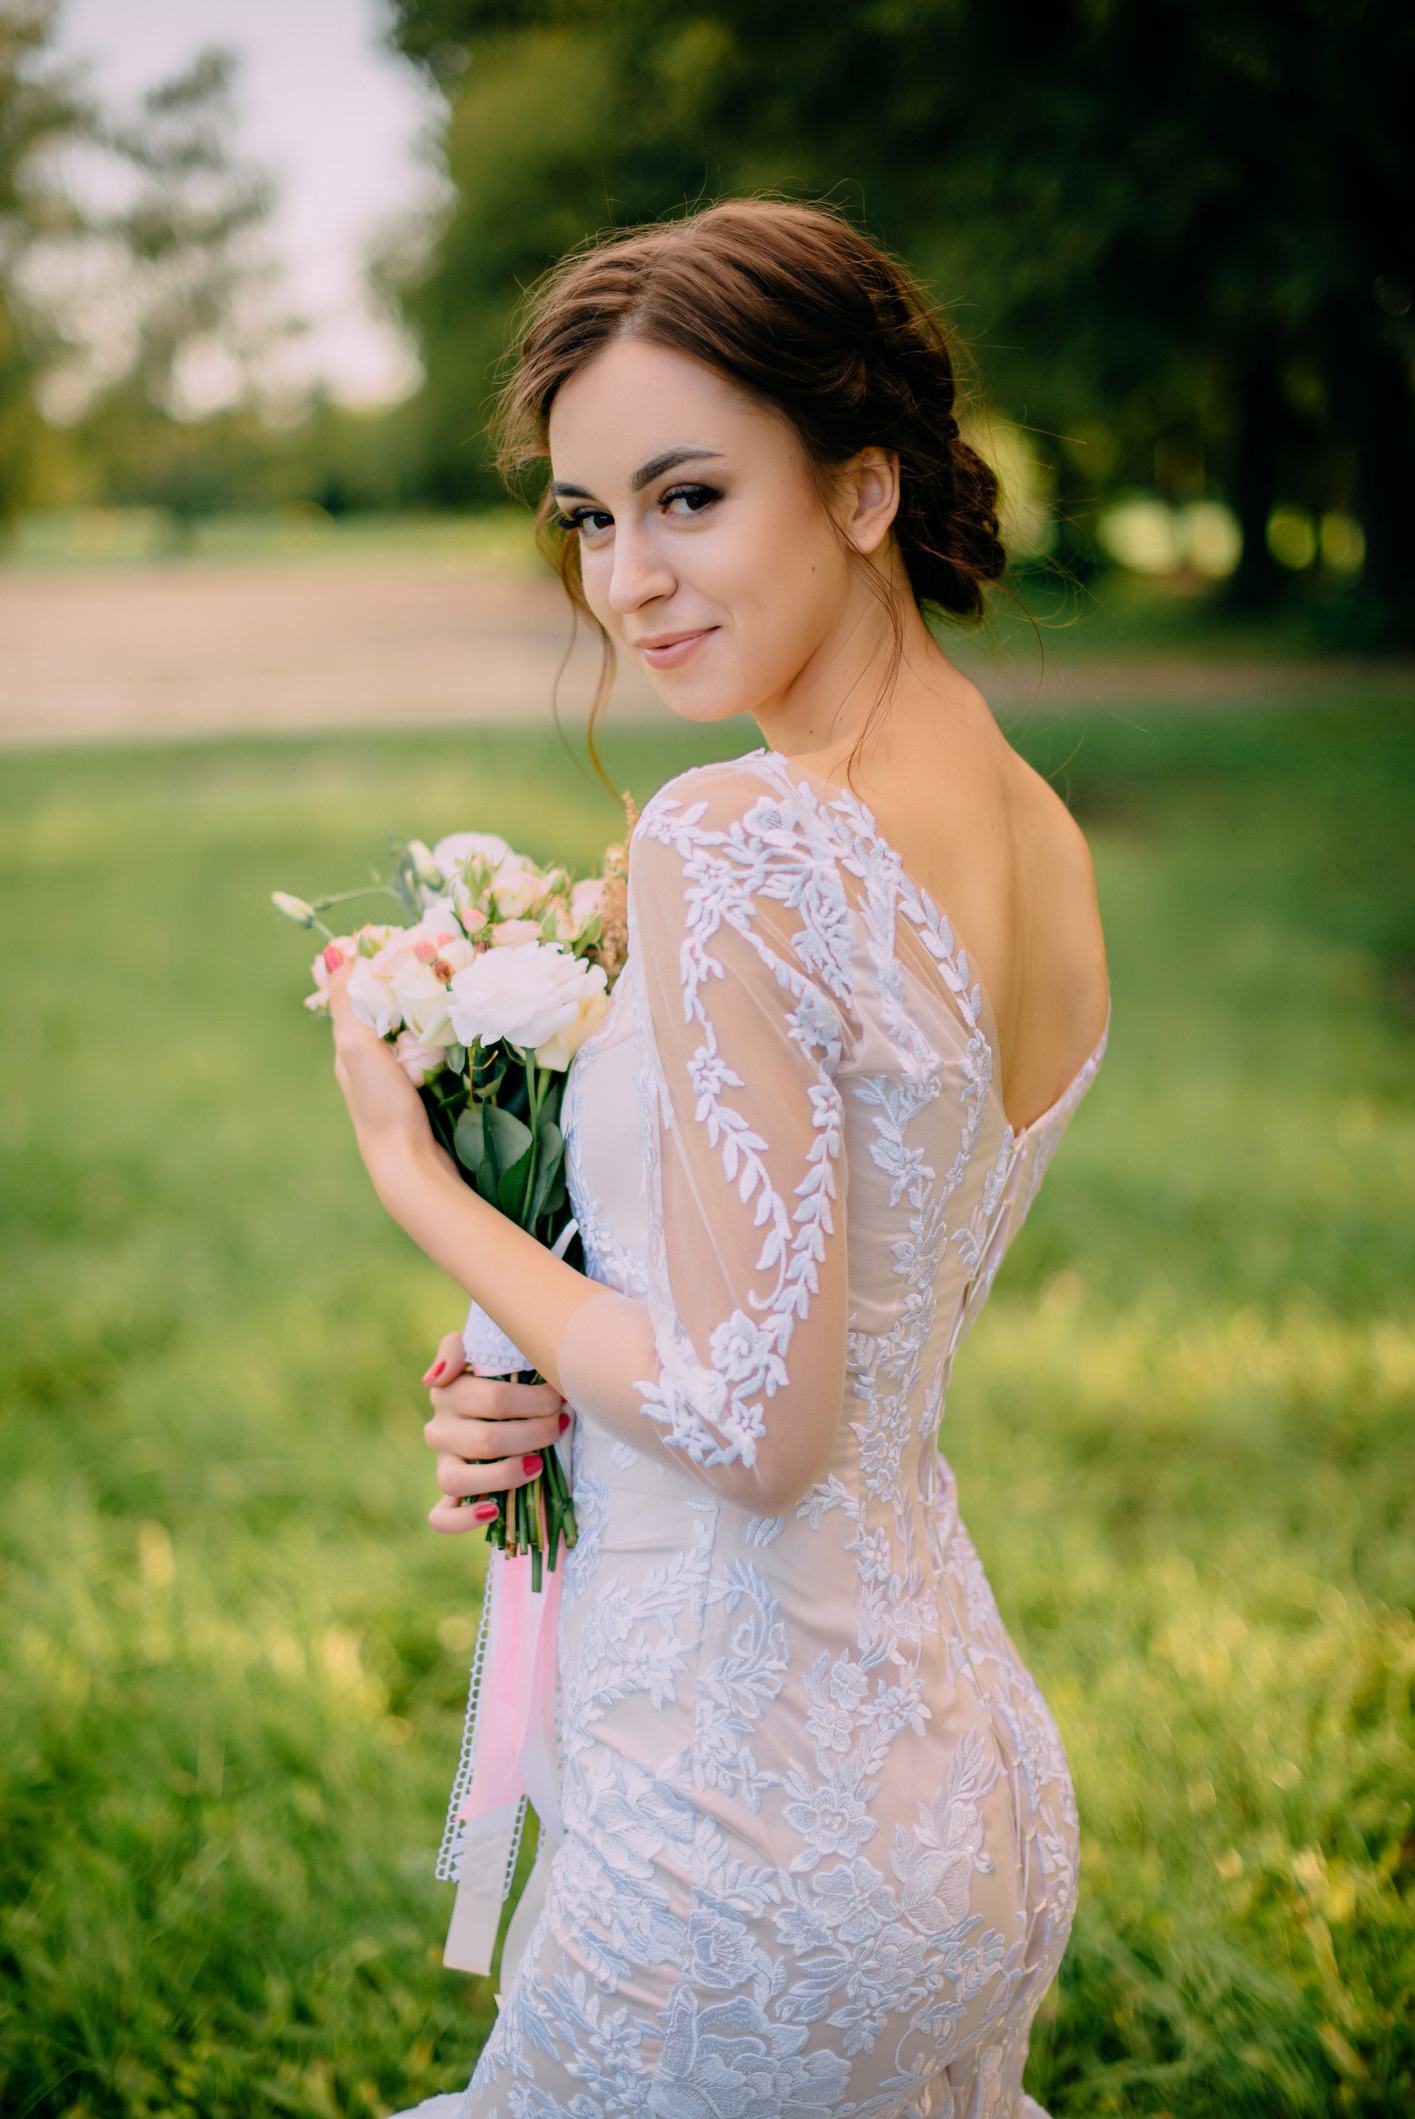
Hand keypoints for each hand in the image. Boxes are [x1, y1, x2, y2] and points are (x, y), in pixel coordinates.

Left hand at [323, 947, 439, 1184]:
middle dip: (404, 984)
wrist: (412, 1166)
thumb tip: (331, 951)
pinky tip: (456, 1025)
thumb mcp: (357, 1047)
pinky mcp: (421, 1092)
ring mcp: (396, 1079)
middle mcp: (368, 1061)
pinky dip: (437, 1034)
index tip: (402, 940)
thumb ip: (345, 1002)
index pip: (357, 994)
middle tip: (435, 955)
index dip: (375, 967)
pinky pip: (427, 1051)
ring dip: (424, 1008)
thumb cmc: (382, 1105)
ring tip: (450, 980)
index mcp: (348, 1048)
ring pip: (408, 1030)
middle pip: (385, 1010)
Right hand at [421, 1329, 571, 1534]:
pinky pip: (440, 1517)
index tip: (559, 1398)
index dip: (534, 1402)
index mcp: (448, 1392)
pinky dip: (464, 1519)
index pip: (494, 1401)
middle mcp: (440, 1430)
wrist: (504, 1395)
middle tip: (559, 1426)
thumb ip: (456, 1349)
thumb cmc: (500, 1368)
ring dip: (504, 1474)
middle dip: (533, 1434)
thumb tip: (436, 1378)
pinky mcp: (450, 1494)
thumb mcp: (479, 1345)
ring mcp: (443, 1463)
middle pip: (485, 1441)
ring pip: (455, 1480)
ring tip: (537, 1465)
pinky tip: (492, 1509)